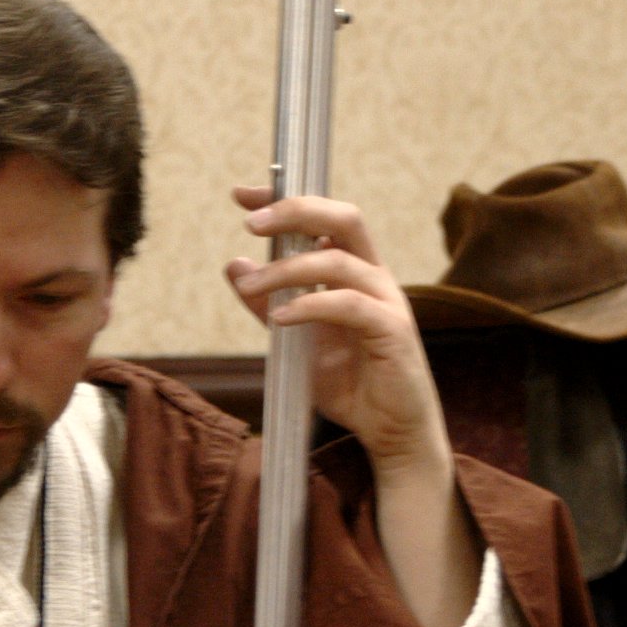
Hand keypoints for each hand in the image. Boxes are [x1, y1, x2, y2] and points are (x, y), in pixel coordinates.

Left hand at [224, 188, 443, 474]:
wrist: (390, 431)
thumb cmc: (350, 384)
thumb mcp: (296, 342)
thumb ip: (268, 305)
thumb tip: (234, 266)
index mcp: (354, 270)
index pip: (323, 218)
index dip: (285, 199)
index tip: (243, 195)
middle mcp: (373, 276)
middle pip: (343, 217)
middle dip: (295, 212)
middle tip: (251, 224)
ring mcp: (386, 300)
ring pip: (338, 260)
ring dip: (287, 269)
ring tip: (250, 287)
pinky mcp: (392, 331)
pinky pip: (348, 304)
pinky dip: (310, 305)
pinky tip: (278, 319)